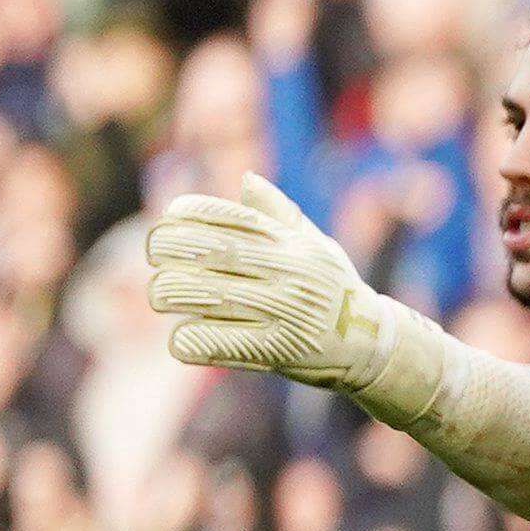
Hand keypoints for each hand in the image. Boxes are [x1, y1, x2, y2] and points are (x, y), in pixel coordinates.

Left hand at [143, 176, 391, 392]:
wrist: (374, 347)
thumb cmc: (336, 291)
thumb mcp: (317, 247)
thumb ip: (279, 214)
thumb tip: (246, 179)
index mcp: (291, 244)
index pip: (227, 216)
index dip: (187, 214)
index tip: (169, 222)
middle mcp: (288, 273)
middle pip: (205, 251)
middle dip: (166, 251)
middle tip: (155, 259)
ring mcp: (283, 312)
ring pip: (200, 294)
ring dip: (168, 294)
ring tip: (163, 297)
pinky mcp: (278, 351)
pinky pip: (211, 341)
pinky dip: (187, 340)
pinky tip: (183, 338)